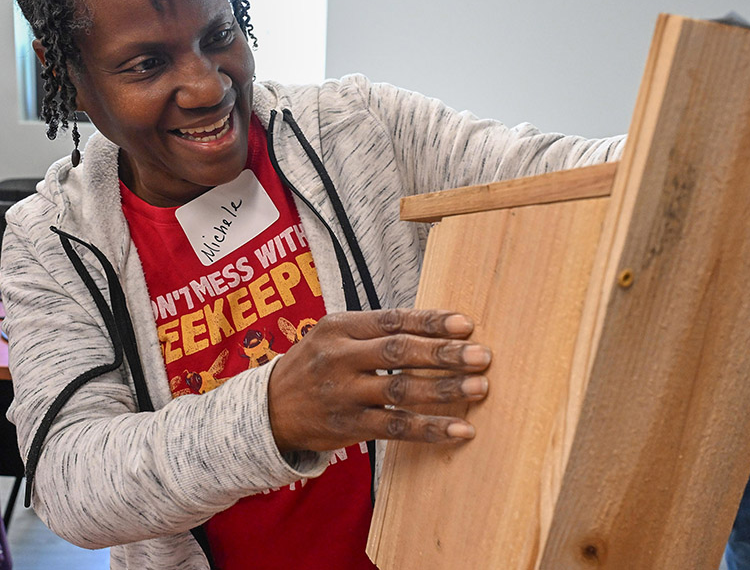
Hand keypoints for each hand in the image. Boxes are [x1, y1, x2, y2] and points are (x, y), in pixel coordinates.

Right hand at [267, 308, 490, 451]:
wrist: (267, 409)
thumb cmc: (315, 366)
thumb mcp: (334, 337)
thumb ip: (375, 332)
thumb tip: (436, 327)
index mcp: (339, 327)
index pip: (392, 320)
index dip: (431, 322)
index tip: (466, 325)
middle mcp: (340, 357)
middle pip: (399, 352)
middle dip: (445, 353)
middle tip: (482, 356)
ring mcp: (343, 393)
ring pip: (401, 390)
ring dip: (445, 389)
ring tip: (479, 388)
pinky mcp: (348, 426)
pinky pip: (395, 427)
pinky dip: (430, 429)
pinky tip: (459, 430)